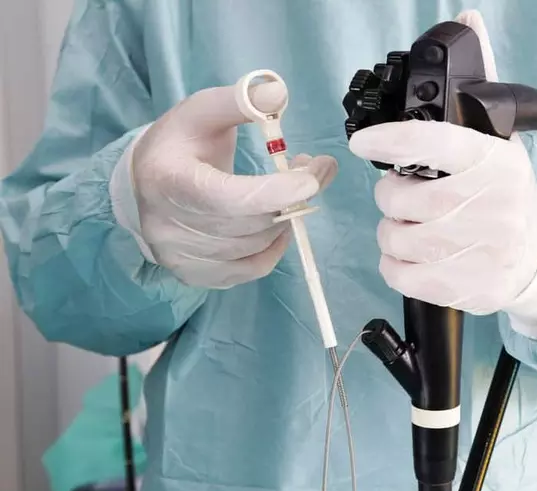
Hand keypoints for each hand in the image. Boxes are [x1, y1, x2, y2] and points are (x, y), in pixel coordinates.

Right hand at [111, 82, 336, 288]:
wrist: (144, 183)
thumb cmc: (180, 143)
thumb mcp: (203, 110)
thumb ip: (241, 100)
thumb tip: (278, 93)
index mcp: (168, 180)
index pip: (230, 198)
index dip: (279, 191)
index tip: (315, 173)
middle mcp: (167, 226)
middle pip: (251, 223)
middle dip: (294, 197)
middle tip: (314, 171)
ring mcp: (180, 257)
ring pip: (257, 245)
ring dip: (287, 218)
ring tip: (293, 191)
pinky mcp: (195, 275)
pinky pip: (252, 269)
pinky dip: (275, 247)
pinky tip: (279, 223)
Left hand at [349, 10, 536, 337]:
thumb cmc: (504, 192)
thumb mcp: (497, 140)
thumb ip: (476, 88)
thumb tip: (469, 20)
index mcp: (495, 161)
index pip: (436, 142)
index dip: (393, 140)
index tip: (364, 140)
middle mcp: (492, 205)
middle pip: (403, 199)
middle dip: (390, 196)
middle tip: (405, 195)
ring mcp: (482, 250)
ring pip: (396, 238)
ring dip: (393, 231)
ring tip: (415, 227)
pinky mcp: (468, 287)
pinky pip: (401, 275)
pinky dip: (396, 264)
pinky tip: (417, 255)